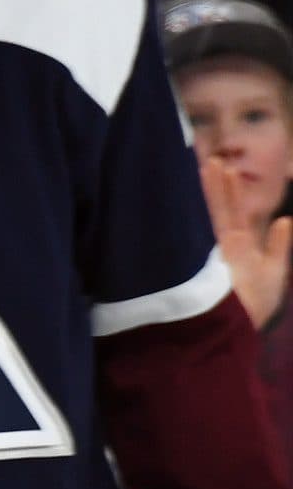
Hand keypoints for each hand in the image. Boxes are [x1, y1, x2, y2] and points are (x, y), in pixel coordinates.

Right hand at [199, 156, 290, 327]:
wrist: (237, 329)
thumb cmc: (253, 305)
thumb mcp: (274, 274)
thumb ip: (277, 247)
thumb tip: (285, 220)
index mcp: (239, 247)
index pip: (234, 213)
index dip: (231, 191)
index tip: (225, 168)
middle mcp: (225, 245)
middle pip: (220, 209)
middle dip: (217, 185)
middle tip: (211, 160)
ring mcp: (215, 251)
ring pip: (213, 214)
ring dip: (212, 191)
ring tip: (208, 166)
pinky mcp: (208, 260)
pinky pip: (205, 230)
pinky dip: (203, 212)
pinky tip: (204, 195)